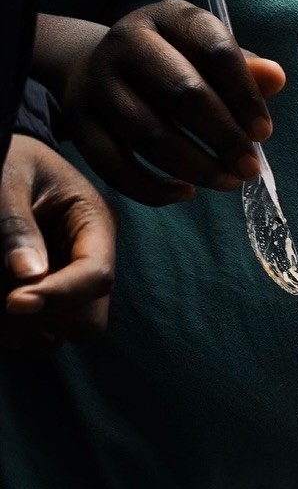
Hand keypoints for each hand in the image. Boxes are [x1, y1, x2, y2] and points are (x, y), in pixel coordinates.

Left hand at [2, 135, 114, 340]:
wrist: (6, 155)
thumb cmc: (8, 154)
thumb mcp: (7, 177)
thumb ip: (16, 224)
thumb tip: (27, 277)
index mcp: (96, 223)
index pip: (97, 275)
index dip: (59, 294)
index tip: (13, 303)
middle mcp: (94, 258)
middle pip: (90, 317)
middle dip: (45, 315)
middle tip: (2, 300)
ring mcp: (76, 281)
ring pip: (71, 330)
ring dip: (30, 325)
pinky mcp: (56, 295)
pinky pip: (49, 333)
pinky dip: (22, 330)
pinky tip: (3, 306)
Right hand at [57, 0, 284, 205]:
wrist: (99, 67)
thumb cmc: (174, 66)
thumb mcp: (207, 56)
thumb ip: (243, 70)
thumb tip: (276, 78)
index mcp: (168, 18)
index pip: (214, 50)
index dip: (245, 96)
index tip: (263, 132)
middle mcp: (126, 42)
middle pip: (183, 94)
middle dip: (224, 138)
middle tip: (249, 168)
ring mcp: (98, 82)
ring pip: (151, 136)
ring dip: (198, 168)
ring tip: (228, 182)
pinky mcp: (79, 122)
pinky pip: (117, 167)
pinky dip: (155, 189)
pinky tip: (186, 193)